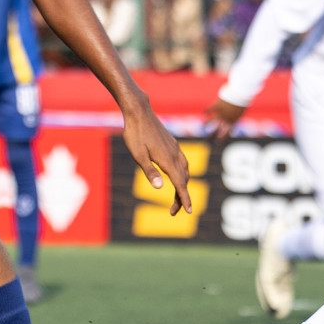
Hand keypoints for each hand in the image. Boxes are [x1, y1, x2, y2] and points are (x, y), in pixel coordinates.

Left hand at [121, 99, 192, 215]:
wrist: (139, 112)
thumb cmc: (134, 133)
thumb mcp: (138, 155)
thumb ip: (150, 171)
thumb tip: (161, 188)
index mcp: (167, 160)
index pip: (180, 185)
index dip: (185, 199)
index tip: (189, 211)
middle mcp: (175, 155)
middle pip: (184, 181)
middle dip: (182, 197)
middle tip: (173, 211)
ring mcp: (175, 149)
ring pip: (185, 171)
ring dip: (183, 186)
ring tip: (177, 197)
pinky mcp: (172, 144)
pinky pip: (183, 163)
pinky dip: (183, 174)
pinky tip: (177, 175)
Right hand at [205, 98, 245, 140]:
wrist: (240, 93)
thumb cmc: (242, 101)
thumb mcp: (240, 112)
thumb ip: (235, 117)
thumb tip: (230, 121)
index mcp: (233, 121)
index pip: (227, 133)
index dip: (222, 138)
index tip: (218, 141)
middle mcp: (226, 118)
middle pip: (218, 129)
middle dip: (213, 134)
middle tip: (208, 138)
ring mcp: (221, 112)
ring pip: (211, 121)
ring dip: (206, 124)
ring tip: (203, 126)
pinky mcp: (216, 105)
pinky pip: (209, 110)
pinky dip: (206, 113)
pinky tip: (203, 115)